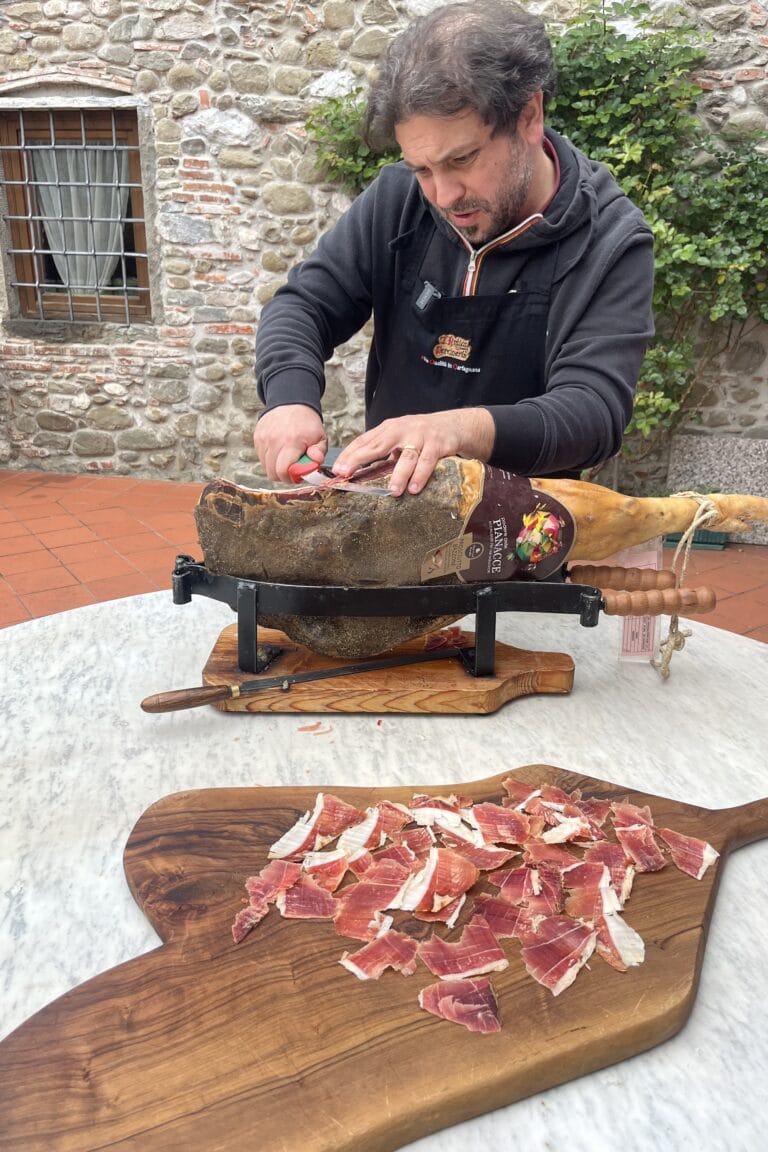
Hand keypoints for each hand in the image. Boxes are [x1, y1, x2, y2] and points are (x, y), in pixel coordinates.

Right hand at [254, 405, 326, 482]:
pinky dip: (270, 459)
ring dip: (276, 467)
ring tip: (287, 458)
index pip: (283, 471)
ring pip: (266, 467)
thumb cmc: (307, 423)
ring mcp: (263, 439)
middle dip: (284, 475)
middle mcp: (274, 441)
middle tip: (294, 468)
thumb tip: (316, 461)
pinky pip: (261, 458)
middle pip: (273, 473)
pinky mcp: (257, 438)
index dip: (291, 478)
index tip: (299, 474)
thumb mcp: (320, 437)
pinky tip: (279, 451)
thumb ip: (319, 452)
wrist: (291, 402)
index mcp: (291, 442)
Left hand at [332, 409, 495, 495]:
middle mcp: (403, 430)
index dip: (350, 454)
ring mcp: (420, 437)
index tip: (338, 469)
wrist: (455, 425)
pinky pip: (427, 462)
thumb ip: (383, 451)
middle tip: (348, 474)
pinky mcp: (438, 445)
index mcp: (390, 428)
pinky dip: (420, 476)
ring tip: (391, 491)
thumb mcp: (400, 438)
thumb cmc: (422, 436)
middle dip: (360, 459)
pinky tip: (414, 489)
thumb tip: (358, 471)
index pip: (365, 440)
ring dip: (399, 475)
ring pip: (407, 457)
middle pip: (378, 444)